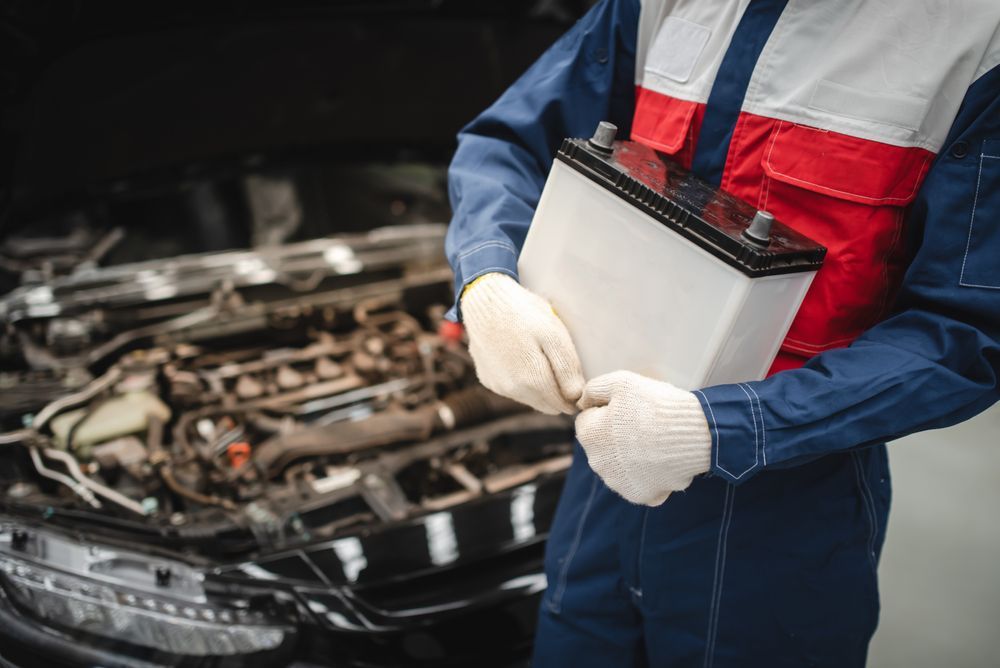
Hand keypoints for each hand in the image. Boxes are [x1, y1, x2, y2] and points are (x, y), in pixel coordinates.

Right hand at [461, 273, 584, 413]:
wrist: (485, 300)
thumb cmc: (525, 314)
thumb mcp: (555, 336)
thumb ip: (568, 370)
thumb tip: (576, 397)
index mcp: (534, 382)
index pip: (563, 406)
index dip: (573, 395)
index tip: (576, 378)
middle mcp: (514, 391)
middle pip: (547, 406)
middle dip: (557, 394)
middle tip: (561, 367)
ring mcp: (498, 386)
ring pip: (530, 399)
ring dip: (539, 388)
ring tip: (540, 358)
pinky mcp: (487, 379)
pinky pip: (512, 389)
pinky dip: (520, 381)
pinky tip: (521, 357)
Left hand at [576, 371, 711, 505]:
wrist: (694, 434)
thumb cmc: (656, 405)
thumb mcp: (620, 382)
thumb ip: (593, 389)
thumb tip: (582, 402)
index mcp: (589, 435)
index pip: (588, 420)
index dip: (607, 411)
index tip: (628, 409)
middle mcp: (597, 464)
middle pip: (602, 445)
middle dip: (615, 436)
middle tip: (643, 425)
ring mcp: (618, 483)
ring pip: (619, 466)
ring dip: (630, 456)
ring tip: (654, 442)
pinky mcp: (639, 496)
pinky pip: (638, 483)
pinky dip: (647, 474)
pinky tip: (661, 461)